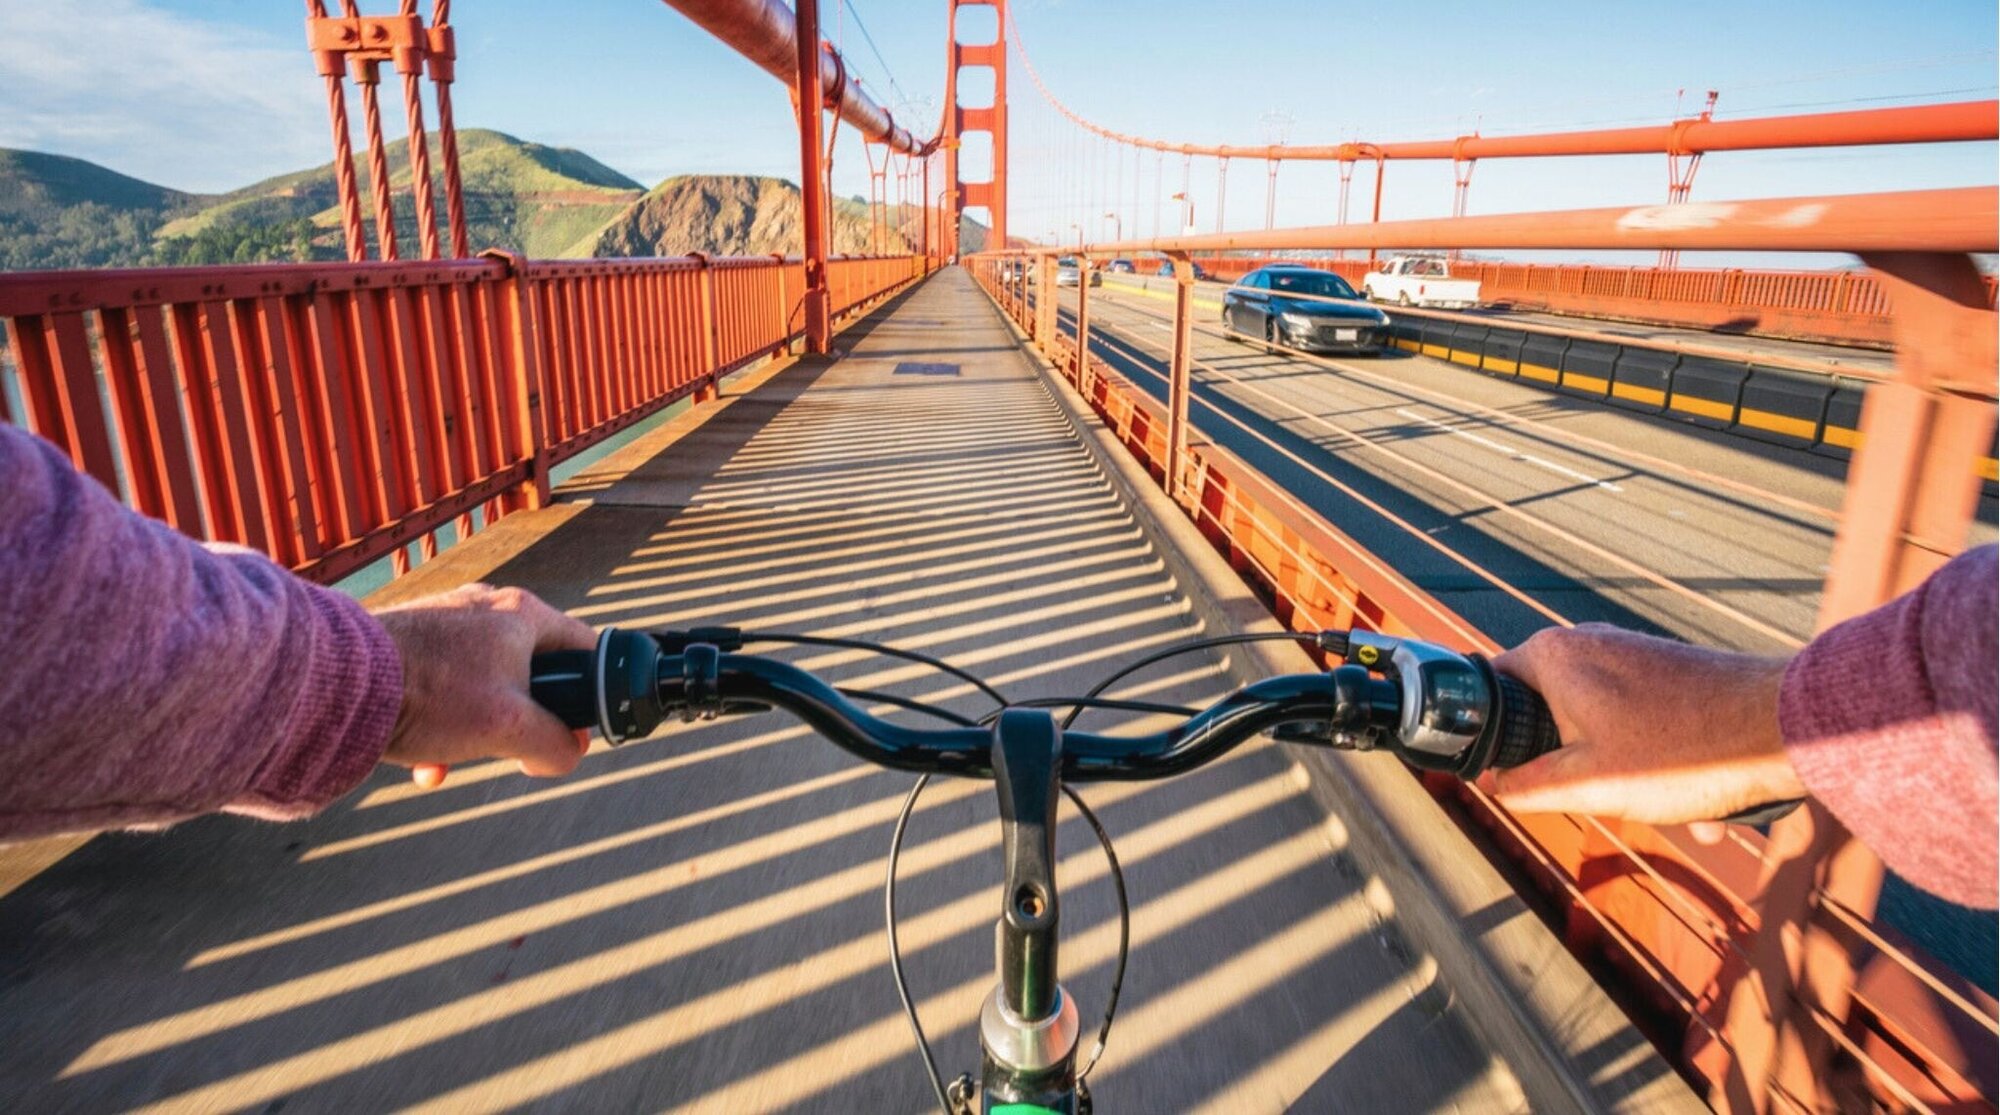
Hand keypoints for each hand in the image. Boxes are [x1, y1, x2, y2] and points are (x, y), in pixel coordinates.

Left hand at [372, 584, 595, 788]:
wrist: (338, 683)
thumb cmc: (431, 694)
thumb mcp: (510, 729)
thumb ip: (555, 745)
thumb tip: (565, 754)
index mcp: (524, 614)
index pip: (586, 647)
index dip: (593, 694)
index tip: (578, 730)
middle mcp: (488, 607)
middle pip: (533, 672)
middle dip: (525, 721)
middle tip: (514, 749)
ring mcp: (446, 622)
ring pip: (486, 685)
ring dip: (479, 730)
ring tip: (457, 757)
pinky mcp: (411, 641)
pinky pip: (445, 687)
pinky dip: (442, 725)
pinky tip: (424, 759)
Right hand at [1481, 624, 1806, 840]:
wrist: (1782, 730)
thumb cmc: (1682, 755)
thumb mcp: (1586, 785)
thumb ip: (1525, 785)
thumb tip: (1496, 784)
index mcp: (1553, 657)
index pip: (1489, 686)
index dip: (1490, 733)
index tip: (1508, 769)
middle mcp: (1588, 642)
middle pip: (1547, 711)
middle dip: (1571, 764)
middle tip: (1597, 795)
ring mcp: (1632, 652)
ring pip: (1599, 723)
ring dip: (1624, 772)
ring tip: (1666, 809)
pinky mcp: (1668, 668)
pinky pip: (1642, 722)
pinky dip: (1658, 761)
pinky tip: (1698, 805)